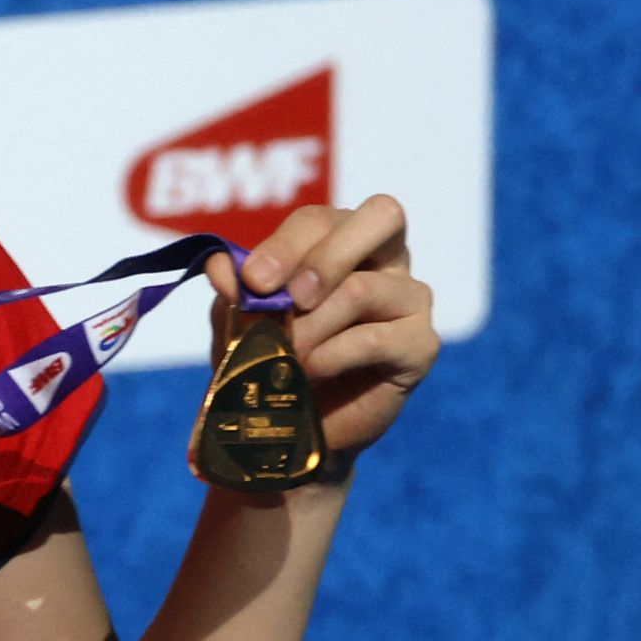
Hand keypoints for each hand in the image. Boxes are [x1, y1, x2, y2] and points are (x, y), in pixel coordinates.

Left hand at [205, 194, 438, 462]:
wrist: (292, 425)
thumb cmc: (270, 358)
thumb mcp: (242, 322)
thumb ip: (236, 291)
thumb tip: (219, 264)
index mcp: (343, 239)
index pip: (321, 220)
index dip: (287, 244)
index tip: (254, 281)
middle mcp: (387, 260)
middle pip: (382, 216)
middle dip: (325, 258)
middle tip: (292, 299)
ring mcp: (410, 299)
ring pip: (364, 288)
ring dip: (312, 326)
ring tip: (288, 356)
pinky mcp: (420, 344)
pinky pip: (377, 338)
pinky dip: (333, 355)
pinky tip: (311, 372)